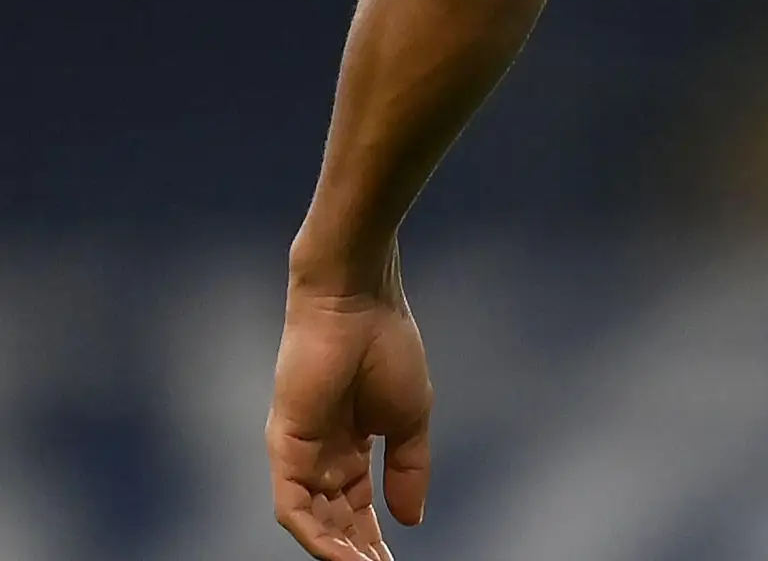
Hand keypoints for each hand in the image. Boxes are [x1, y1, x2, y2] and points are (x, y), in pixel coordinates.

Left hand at [268, 268, 432, 560]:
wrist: (359, 304)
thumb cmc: (387, 348)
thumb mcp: (410, 419)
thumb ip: (408, 471)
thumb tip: (411, 519)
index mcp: (349, 447)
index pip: (357, 507)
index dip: (376, 537)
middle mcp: (319, 456)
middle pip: (334, 520)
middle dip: (356, 552)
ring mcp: (299, 453)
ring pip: (311, 521)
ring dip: (337, 551)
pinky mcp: (284, 448)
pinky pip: (293, 507)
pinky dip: (316, 535)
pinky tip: (343, 555)